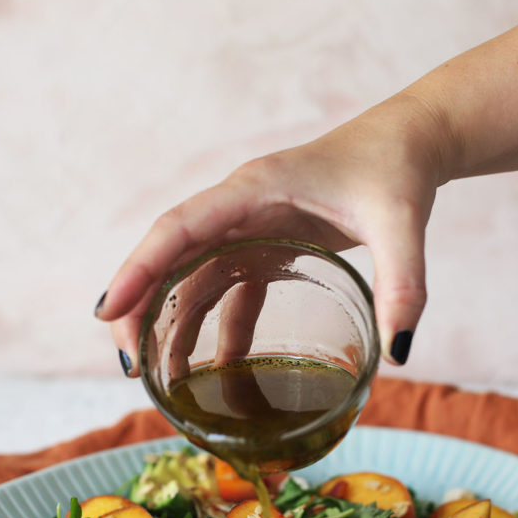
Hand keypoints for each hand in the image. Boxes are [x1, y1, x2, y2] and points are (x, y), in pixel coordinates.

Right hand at [96, 91, 447, 373]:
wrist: (409, 144)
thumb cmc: (396, 170)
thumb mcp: (402, 224)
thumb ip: (403, 284)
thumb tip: (396, 353)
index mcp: (255, 189)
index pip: (180, 227)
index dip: (139, 268)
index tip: (108, 312)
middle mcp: (240, 207)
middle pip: (170, 256)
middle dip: (140, 306)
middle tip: (129, 363)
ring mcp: (250, 226)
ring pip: (192, 275)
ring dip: (172, 321)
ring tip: (158, 374)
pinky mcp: (268, 244)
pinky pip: (229, 287)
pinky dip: (219, 325)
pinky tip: (220, 365)